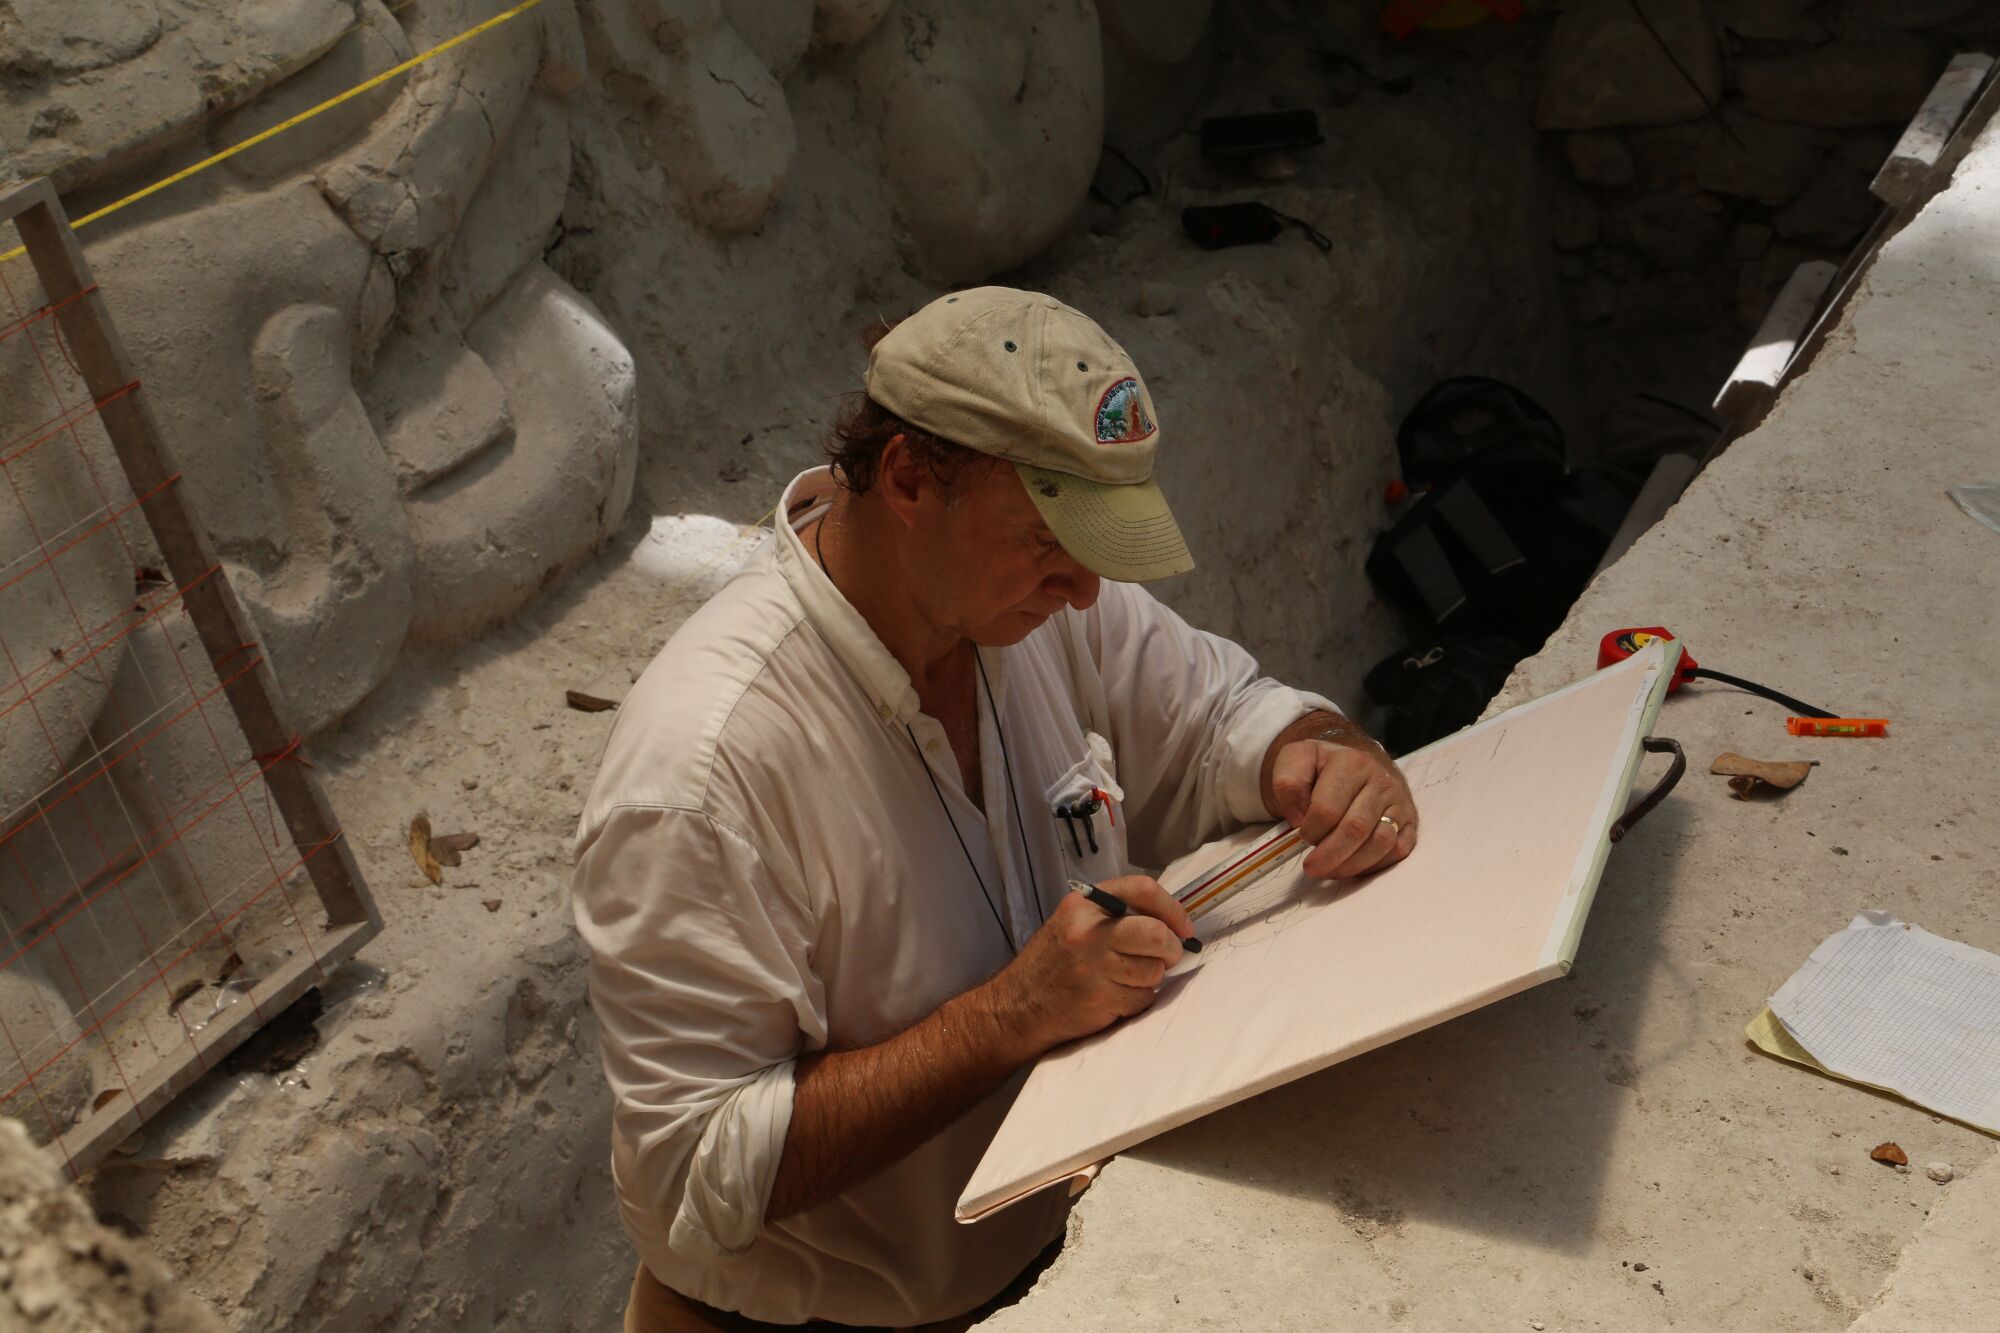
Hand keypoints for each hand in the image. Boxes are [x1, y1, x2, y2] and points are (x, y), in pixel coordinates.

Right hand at [985, 875, 1193, 1056]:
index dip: (1173, 909)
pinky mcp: (1099, 999)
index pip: (1142, 890)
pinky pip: (1142, 999)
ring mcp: (1093, 967)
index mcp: (1084, 905)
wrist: (1016, 1006)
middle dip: (1172, 949)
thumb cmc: (1053, 962)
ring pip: (1153, 971)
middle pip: (1156, 934)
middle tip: (1168, 957)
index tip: (1184, 928)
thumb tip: (1171, 922)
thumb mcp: (1074, 923)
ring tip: (1128, 979)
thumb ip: (1115, 915)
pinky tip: (1115, 997)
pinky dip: (1137, 1001)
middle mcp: (1088, 932)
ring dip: (1150, 978)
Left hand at [1268, 735, 1417, 879]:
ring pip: (1381, 842)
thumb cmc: (1321, 767)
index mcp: (1350, 762)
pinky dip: (1376, 865)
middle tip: (1312, 868)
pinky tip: (1354, 866)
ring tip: (1330, 871)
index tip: (1301, 836)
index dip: (1311, 830)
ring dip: (1352, 864)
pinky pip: (1399, 850)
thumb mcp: (1295, 759)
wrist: (1353, 761)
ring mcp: (1398, 801)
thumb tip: (1299, 817)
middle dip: (1330, 855)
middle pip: (1356, 828)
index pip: (1328, 808)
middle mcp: (1380, 780)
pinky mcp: (1409, 820)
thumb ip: (1287, 782)